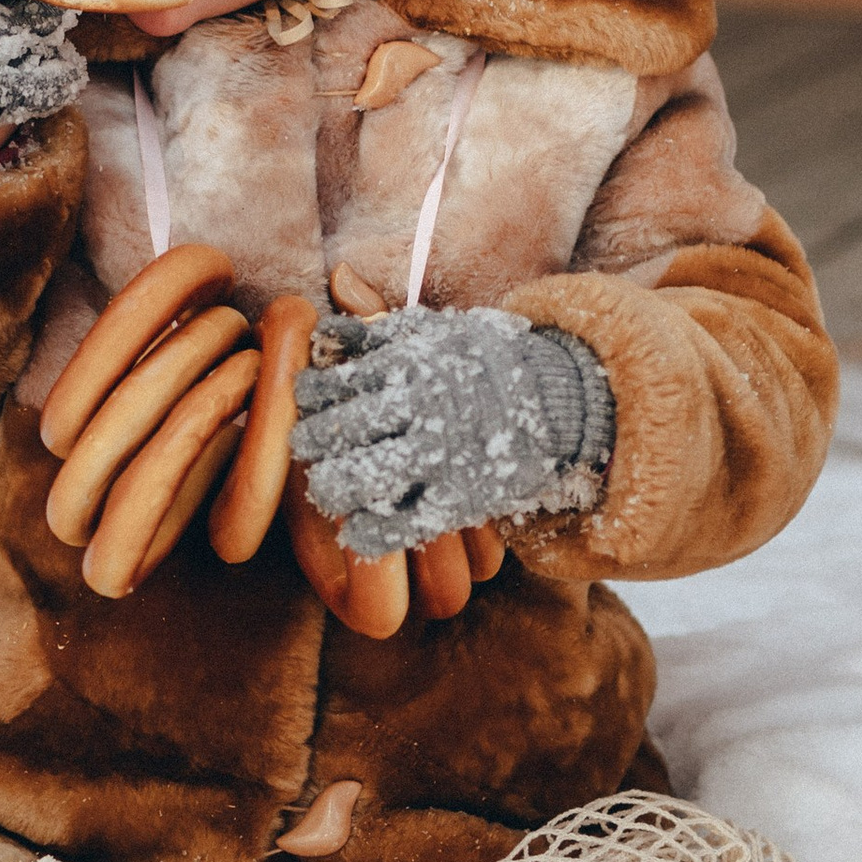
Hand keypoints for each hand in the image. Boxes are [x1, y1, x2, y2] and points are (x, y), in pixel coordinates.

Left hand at [291, 304, 614, 562]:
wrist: (558, 398)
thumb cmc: (487, 362)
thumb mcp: (436, 332)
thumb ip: (377, 330)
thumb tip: (323, 328)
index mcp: (409, 366)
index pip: (337, 384)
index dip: (310, 397)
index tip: (304, 403)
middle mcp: (419, 410)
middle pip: (338, 431)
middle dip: (310, 442)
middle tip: (303, 447)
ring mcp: (438, 456)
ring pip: (359, 479)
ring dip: (329, 486)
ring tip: (324, 487)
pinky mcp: (458, 498)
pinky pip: (400, 525)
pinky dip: (369, 533)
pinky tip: (355, 532)